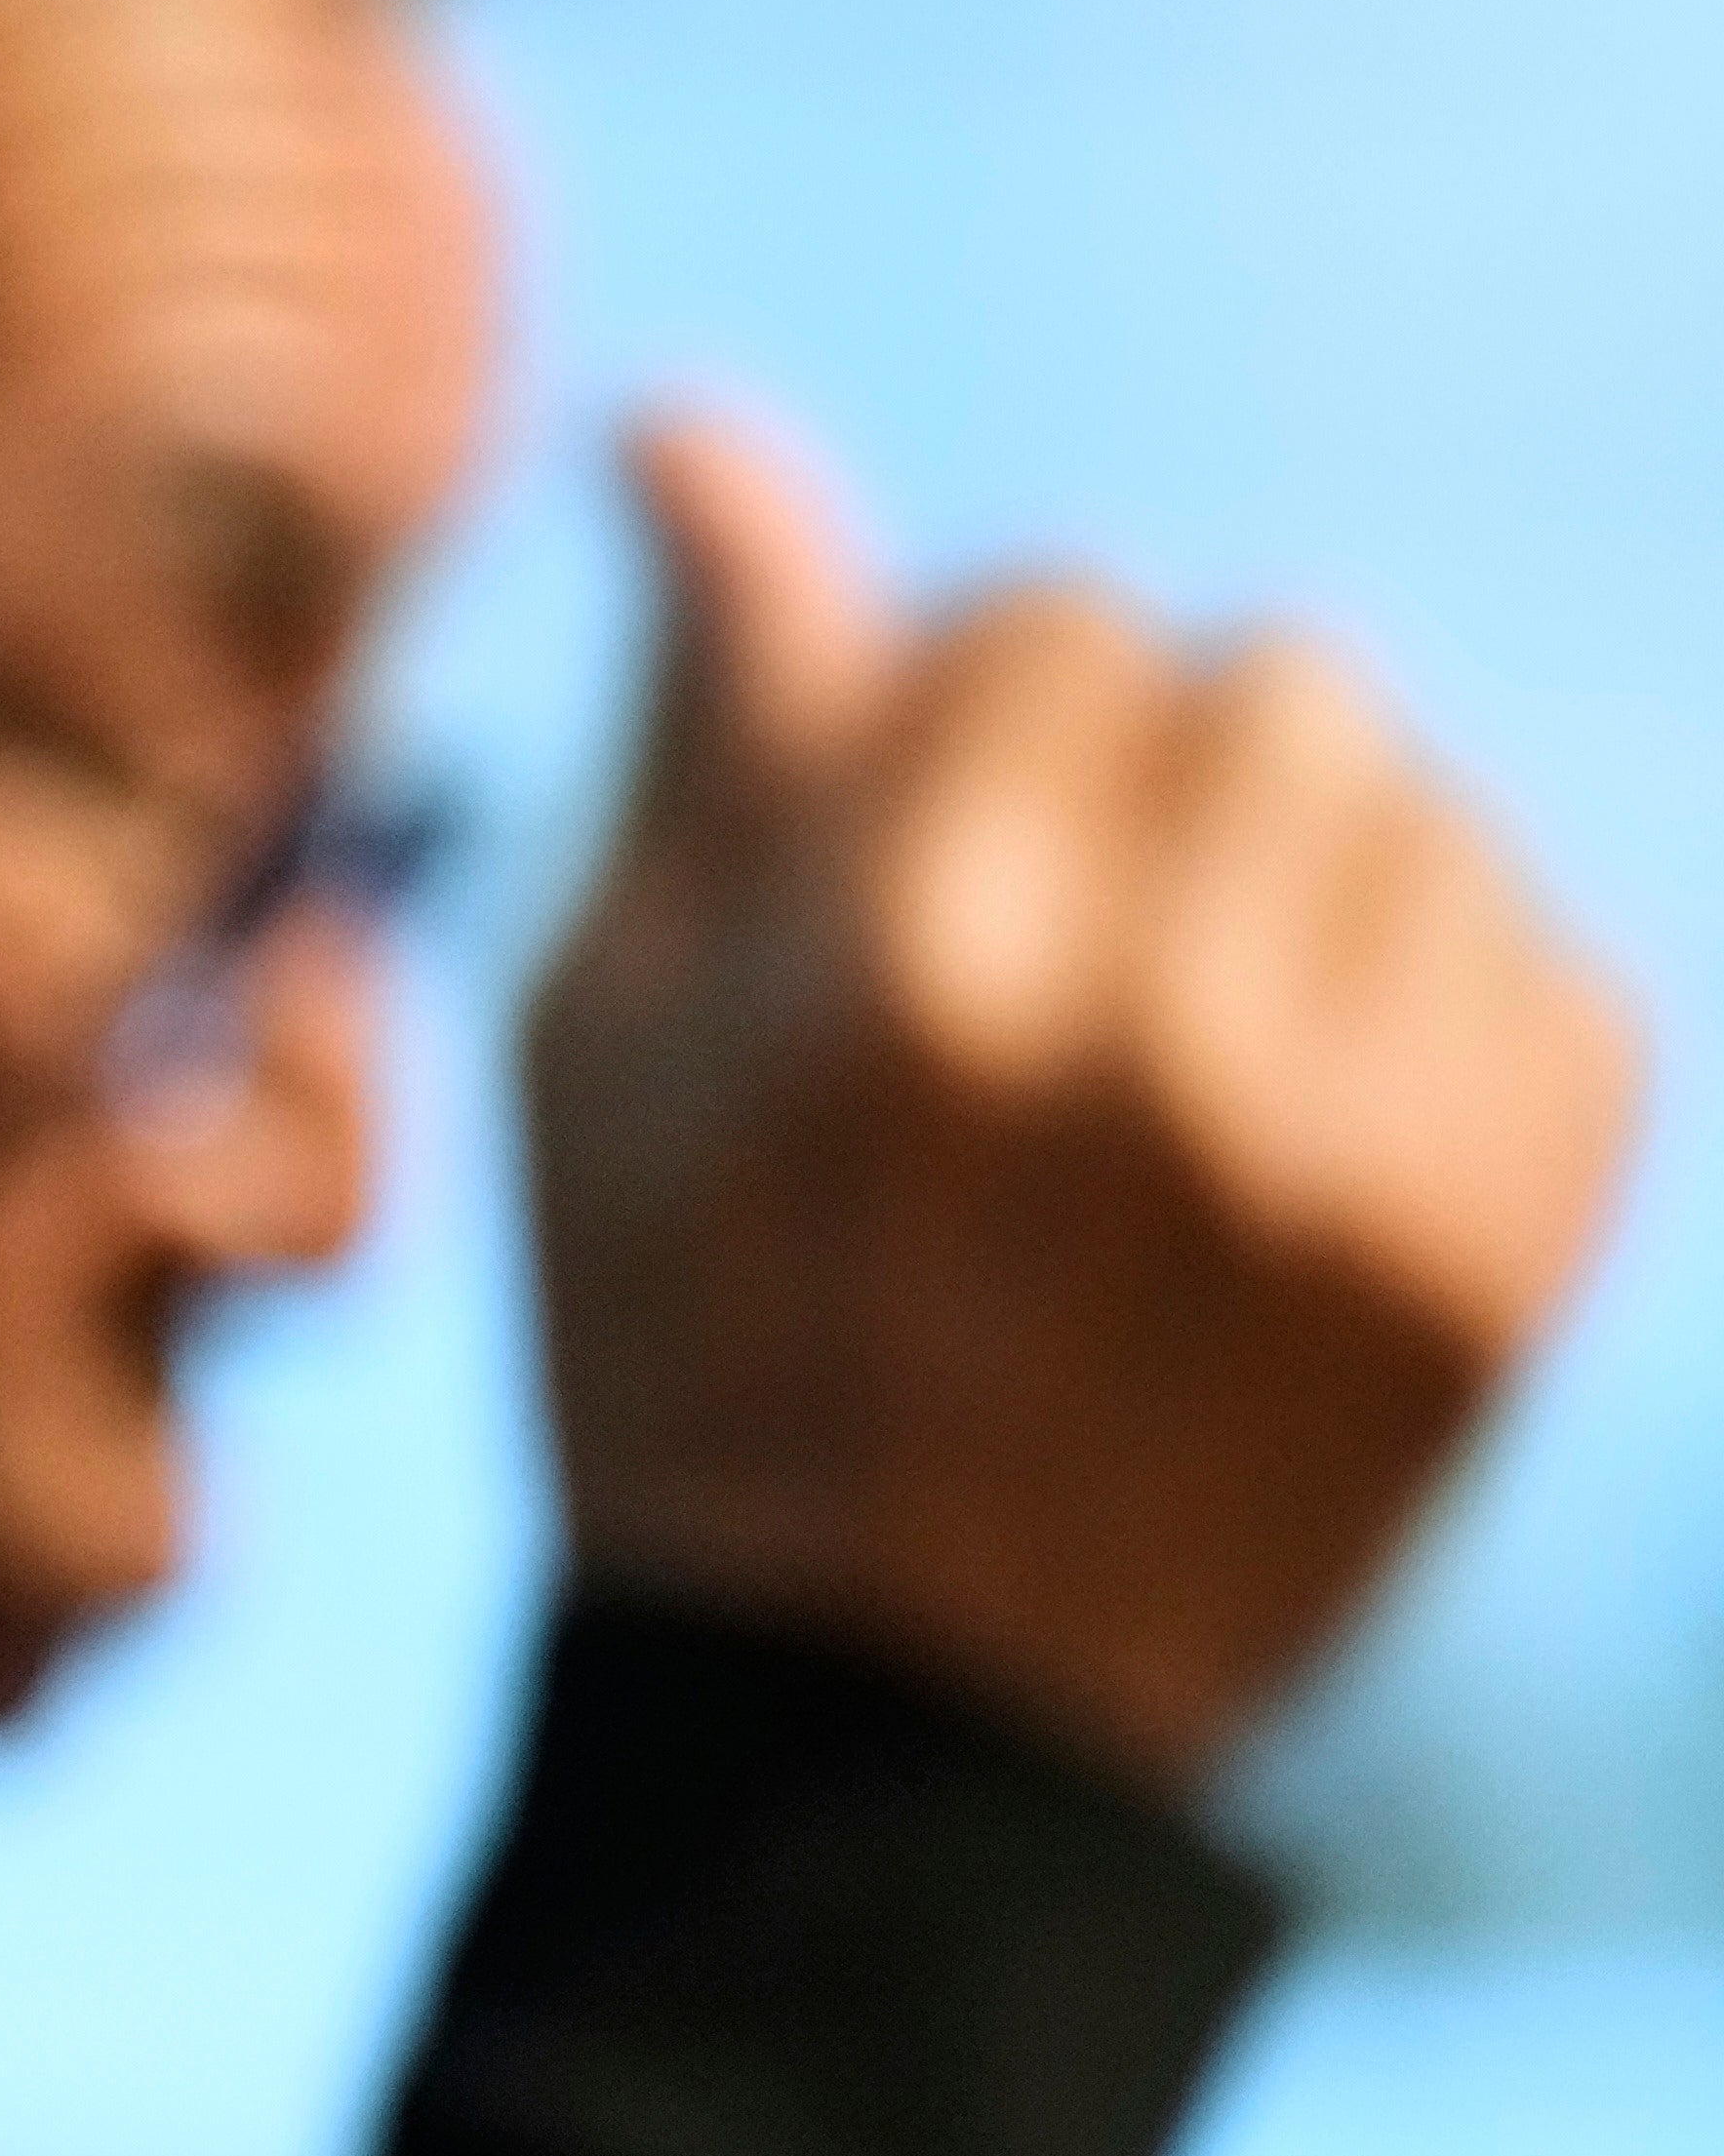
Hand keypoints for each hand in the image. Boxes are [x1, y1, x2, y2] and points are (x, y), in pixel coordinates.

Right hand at [529, 408, 1636, 1791]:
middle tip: (1062, 945)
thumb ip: (699, 724)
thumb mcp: (604, 1029)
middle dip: (1158, 774)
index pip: (1054, 615)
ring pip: (1425, 813)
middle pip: (1273, 679)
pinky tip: (1290, 1145)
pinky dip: (1430, 1026)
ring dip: (1305, 883)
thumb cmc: (683, 1342)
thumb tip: (699, 427)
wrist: (884, 1727)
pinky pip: (1552, 981)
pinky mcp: (1503, 1264)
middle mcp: (1158, 1041)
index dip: (970, 714)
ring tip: (1185, 1047)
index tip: (915, 854)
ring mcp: (1360, 1161)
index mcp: (906, 970)